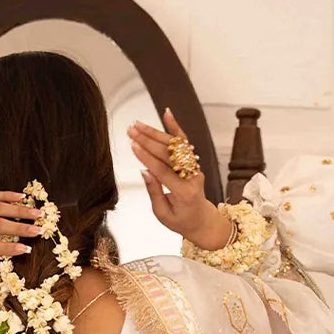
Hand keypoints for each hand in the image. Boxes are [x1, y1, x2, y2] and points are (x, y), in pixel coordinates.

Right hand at [129, 109, 234, 250]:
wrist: (202, 219)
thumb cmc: (180, 220)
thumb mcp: (163, 214)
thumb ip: (154, 192)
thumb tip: (144, 171)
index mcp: (184, 192)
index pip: (162, 171)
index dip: (146, 157)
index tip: (132, 146)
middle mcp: (191, 176)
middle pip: (168, 154)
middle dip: (148, 141)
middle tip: (131, 131)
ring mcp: (194, 167)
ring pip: (175, 145)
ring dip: (155, 133)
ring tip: (138, 125)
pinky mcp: (193, 162)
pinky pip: (184, 142)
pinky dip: (175, 127)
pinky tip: (167, 114)